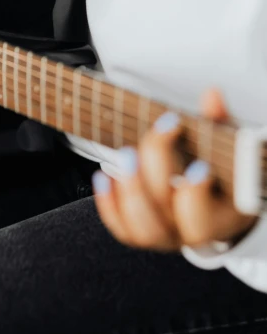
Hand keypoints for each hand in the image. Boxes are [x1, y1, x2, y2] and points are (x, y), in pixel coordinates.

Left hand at [92, 88, 258, 251]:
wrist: (220, 203)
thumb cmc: (225, 172)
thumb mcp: (228, 148)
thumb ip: (218, 124)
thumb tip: (211, 96)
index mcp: (221, 217)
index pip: (203, 216)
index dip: (196, 192)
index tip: (196, 165)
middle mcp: (191, 233)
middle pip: (163, 220)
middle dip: (143, 186)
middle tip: (133, 153)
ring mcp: (167, 237)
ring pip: (142, 231)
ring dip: (125, 195)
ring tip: (120, 163)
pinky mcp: (143, 234)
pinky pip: (122, 229)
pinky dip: (108, 204)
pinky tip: (105, 177)